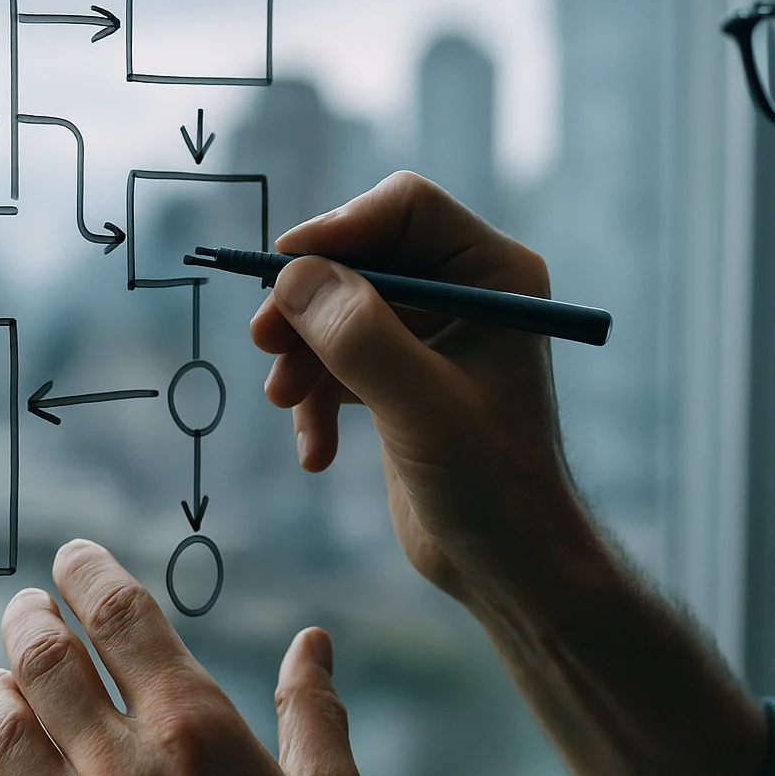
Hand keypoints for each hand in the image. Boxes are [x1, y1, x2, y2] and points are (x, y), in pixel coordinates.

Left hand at [0, 539, 367, 775]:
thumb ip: (315, 714)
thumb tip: (313, 643)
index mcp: (193, 730)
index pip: (121, 620)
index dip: (89, 574)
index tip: (73, 556)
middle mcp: (120, 767)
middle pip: (44, 662)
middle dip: (28, 620)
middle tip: (26, 606)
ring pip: (4, 732)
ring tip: (2, 676)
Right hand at [250, 171, 592, 606]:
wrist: (509, 566)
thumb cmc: (491, 484)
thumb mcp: (422, 407)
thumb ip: (361, 337)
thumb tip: (293, 276)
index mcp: (495, 275)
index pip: (406, 209)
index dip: (339, 229)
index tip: (281, 270)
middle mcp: (465, 291)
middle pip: (360, 257)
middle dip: (308, 304)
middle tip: (265, 344)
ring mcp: (431, 334)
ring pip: (338, 310)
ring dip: (304, 358)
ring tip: (287, 407)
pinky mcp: (402, 378)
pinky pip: (337, 360)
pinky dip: (317, 399)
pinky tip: (315, 452)